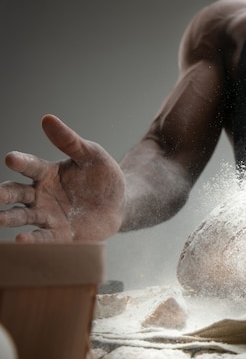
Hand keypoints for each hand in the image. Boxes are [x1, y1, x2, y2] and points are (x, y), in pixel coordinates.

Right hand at [0, 115, 124, 241]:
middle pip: (16, 193)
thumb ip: (70, 141)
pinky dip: (32, 239)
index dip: (21, 162)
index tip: (12, 158)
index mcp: (46, 173)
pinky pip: (43, 237)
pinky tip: (21, 240)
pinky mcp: (59, 234)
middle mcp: (40, 195)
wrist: (120, 204)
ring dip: (10, 218)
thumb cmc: (103, 177)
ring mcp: (48, 215)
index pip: (30, 166)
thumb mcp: (91, 155)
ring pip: (23, 216)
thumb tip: (48, 118)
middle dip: (4, 195)